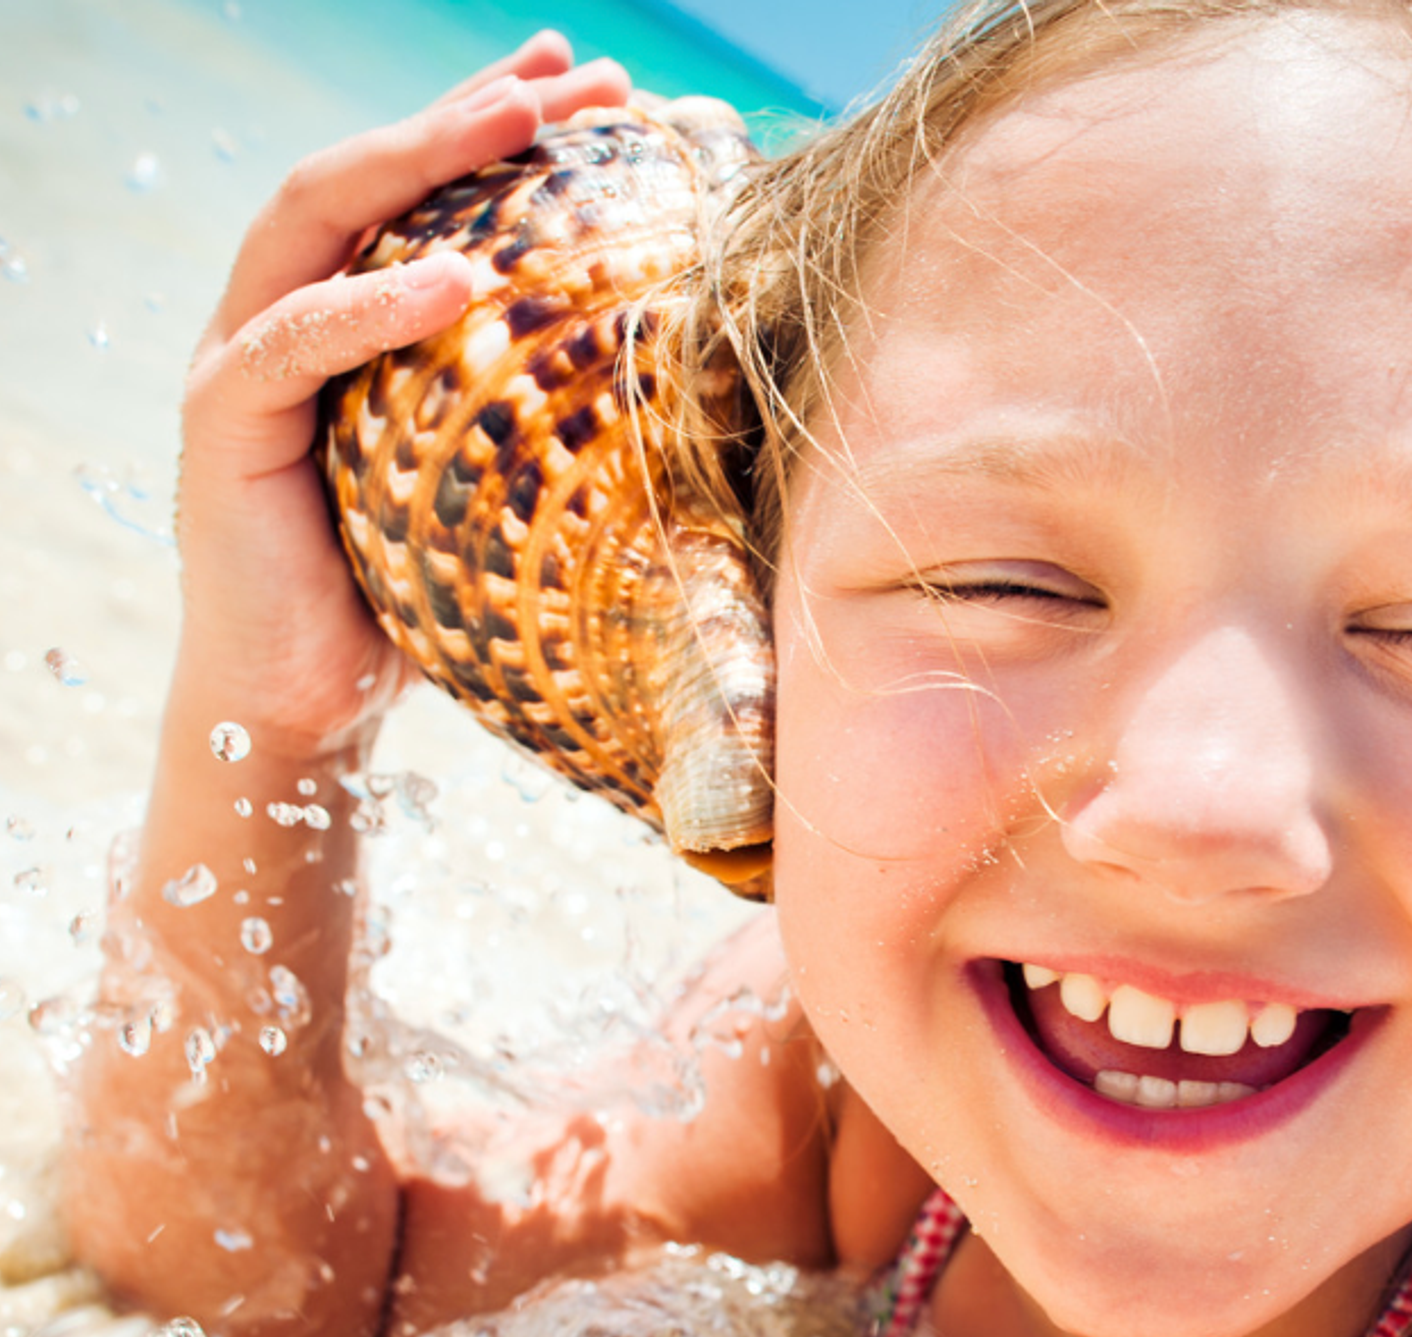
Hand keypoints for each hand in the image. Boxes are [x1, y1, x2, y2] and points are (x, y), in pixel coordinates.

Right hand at [172, 33, 631, 758]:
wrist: (306, 705)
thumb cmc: (414, 607)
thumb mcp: (499, 498)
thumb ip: (551, 430)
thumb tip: (703, 408)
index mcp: (361, 325)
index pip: (432, 197)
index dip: (509, 133)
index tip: (610, 93)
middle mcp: (296, 317)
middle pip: (374, 176)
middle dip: (473, 111)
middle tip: (574, 71)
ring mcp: (248, 360)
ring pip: (319, 219)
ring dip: (417, 156)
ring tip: (517, 118)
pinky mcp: (222, 423)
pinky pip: (294, 342)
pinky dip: (370, 304)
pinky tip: (450, 276)